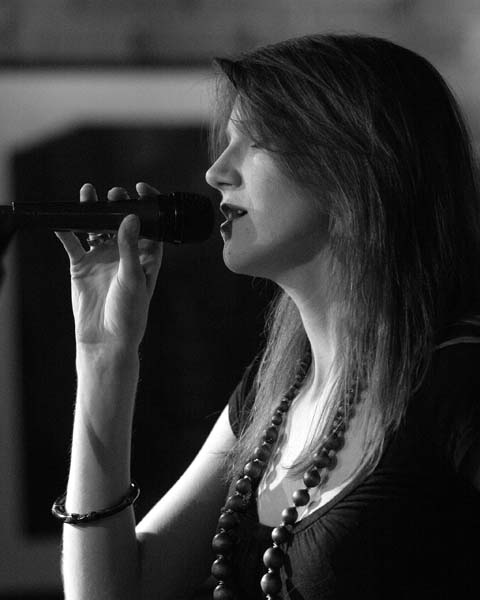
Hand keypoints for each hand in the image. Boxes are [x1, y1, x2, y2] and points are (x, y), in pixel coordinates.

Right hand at [56, 182, 162, 348]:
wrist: (105, 339)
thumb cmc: (129, 313)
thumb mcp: (133, 277)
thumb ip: (130, 247)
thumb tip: (132, 218)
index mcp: (146, 257)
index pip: (150, 226)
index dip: (148, 206)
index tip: (141, 189)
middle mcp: (124, 254)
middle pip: (121, 222)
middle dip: (118, 205)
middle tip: (114, 195)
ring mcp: (102, 258)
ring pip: (96, 228)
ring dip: (92, 212)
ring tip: (89, 194)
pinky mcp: (82, 265)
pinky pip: (73, 243)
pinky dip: (67, 231)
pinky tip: (62, 220)